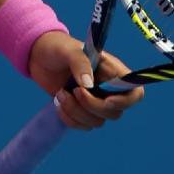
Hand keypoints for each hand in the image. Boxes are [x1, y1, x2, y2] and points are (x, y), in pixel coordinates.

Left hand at [27, 31, 144, 130]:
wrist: (38, 56)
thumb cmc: (57, 47)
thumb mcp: (68, 50)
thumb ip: (80, 63)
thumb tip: (88, 85)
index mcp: (112, 71)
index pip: (135, 92)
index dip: (125, 101)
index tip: (106, 99)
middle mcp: (107, 88)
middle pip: (115, 112)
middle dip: (92, 107)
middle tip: (75, 91)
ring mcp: (94, 101)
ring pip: (97, 121)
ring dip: (77, 112)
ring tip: (61, 93)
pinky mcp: (80, 110)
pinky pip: (83, 125)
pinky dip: (69, 118)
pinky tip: (58, 101)